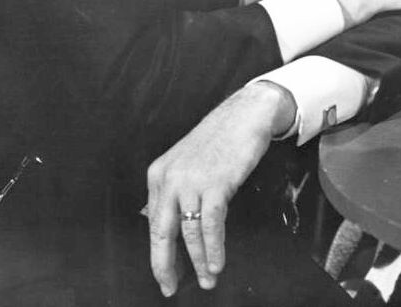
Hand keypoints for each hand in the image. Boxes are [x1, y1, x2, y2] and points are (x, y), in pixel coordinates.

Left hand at [147, 82, 295, 296]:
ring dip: (199, 261)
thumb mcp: (189, 163)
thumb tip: (176, 227)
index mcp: (159, 175)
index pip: (154, 224)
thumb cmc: (221, 138)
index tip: (165, 273)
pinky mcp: (215, 184)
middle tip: (171, 287)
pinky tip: (218, 262)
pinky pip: (211, 225)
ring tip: (208, 279)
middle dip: (166, 265)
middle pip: (162, 233)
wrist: (246, 114)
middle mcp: (170, 179)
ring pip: (190, 233)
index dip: (158, 253)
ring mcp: (191, 181)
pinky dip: (214, 248)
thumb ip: (179, 192)